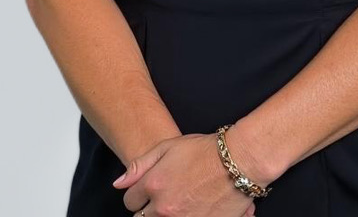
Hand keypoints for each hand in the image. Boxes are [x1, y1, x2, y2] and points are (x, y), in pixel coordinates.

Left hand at [112, 132, 259, 215]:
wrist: (238, 163)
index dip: (140, 192)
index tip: (151, 186)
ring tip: (180, 200)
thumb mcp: (169, 147)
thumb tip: (118, 184)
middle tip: (168, 194)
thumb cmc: (204, 151)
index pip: (130, 200)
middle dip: (150, 207)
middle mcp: (163, 208)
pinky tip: (192, 208)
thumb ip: (140, 165)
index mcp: (153, 185)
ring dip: (164, 214)